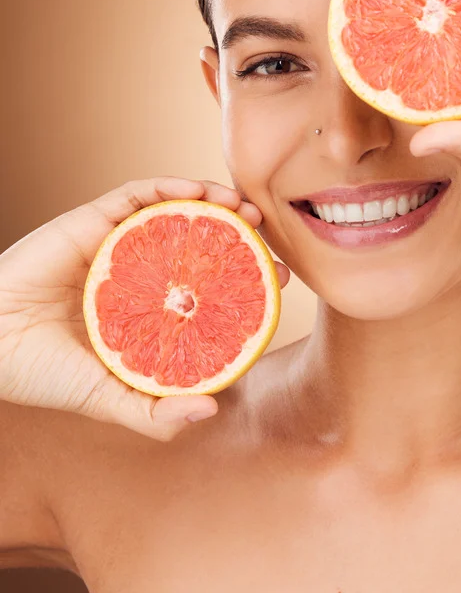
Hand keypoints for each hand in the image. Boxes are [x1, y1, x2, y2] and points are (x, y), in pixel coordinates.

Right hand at [0, 177, 288, 441]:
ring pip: (176, 211)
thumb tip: (211, 410)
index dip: (247, 277)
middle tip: (270, 237)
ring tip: (246, 206)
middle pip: (202, 242)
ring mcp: (120, 243)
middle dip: (241, 235)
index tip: (278, 277)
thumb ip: (154, 412)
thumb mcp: (107, 398)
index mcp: (151, 307)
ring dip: (215, 202)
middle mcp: (142, 270)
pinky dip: (170, 187)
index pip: (210, 285)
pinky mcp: (93, 220)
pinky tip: (197, 192)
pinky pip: (137, 195)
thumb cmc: (42, 375)